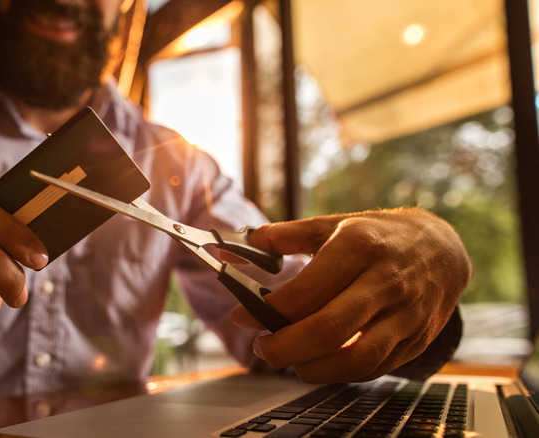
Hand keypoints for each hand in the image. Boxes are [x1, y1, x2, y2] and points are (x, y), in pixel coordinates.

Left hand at [230, 208, 470, 382]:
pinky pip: (374, 368)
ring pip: (355, 359)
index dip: (267, 311)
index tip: (243, 317)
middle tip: (263, 347)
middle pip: (327, 330)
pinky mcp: (415, 339)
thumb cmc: (379, 236)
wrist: (444, 248)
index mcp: (359, 247)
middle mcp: (385, 282)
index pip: (305, 293)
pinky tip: (318, 363)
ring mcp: (405, 314)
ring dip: (312, 369)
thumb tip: (240, 247)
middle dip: (284, 348)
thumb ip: (285, 235)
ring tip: (289, 361)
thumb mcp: (334, 224)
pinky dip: (339, 373)